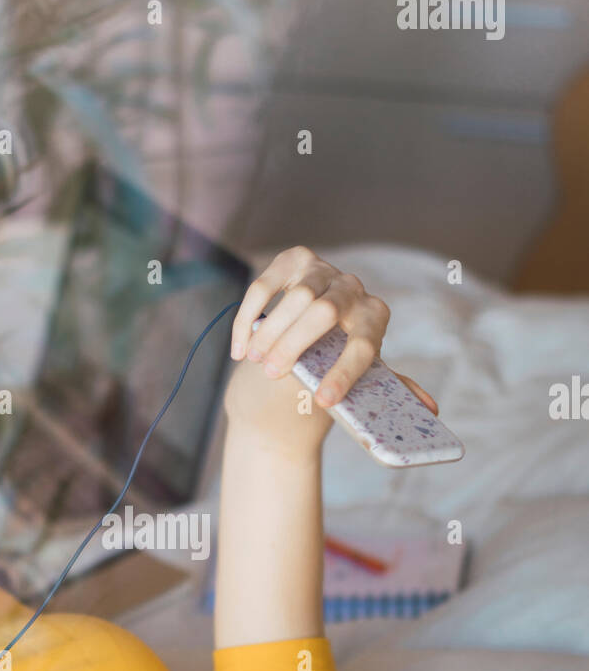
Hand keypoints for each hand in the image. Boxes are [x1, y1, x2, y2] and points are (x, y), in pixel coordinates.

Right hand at [225, 247, 437, 447]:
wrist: (309, 335)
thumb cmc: (337, 360)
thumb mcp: (363, 375)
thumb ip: (392, 388)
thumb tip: (430, 409)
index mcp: (374, 318)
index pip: (362, 344)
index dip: (345, 372)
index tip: (323, 400)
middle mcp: (352, 288)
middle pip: (323, 312)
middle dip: (295, 345)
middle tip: (272, 373)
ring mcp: (322, 270)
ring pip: (294, 296)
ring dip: (271, 331)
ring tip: (255, 360)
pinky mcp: (292, 261)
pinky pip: (265, 285)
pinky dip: (248, 318)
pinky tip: (240, 349)